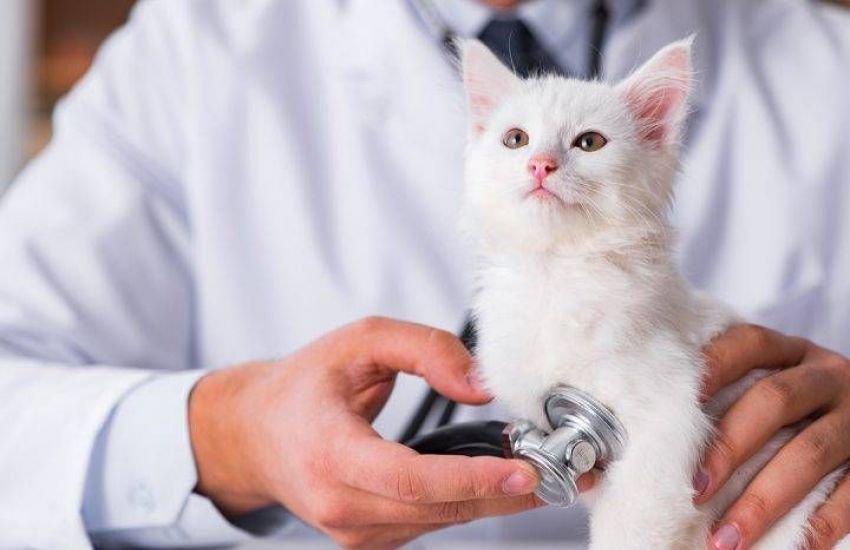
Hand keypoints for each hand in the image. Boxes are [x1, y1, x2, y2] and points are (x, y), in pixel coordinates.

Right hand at [188, 316, 541, 548]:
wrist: (258, 434)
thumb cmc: (306, 386)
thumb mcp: (360, 341)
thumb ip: (424, 349)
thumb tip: (481, 385)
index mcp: (329, 452)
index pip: (408, 479)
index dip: (471, 480)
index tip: (524, 471)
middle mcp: (339, 504)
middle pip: (439, 508)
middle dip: (509, 492)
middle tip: (568, 471)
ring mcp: (353, 531)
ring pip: (442, 521)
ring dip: (496, 498)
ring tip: (547, 471)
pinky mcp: (367, 538)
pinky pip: (430, 523)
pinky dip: (467, 501)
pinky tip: (498, 480)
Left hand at [694, 324, 849, 549]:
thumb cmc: (793, 413)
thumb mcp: (769, 388)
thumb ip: (723, 401)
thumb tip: (646, 441)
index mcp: (792, 354)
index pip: (749, 344)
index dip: (714, 365)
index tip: (679, 402)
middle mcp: (827, 378)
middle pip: (775, 400)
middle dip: (729, 446)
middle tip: (695, 489)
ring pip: (809, 453)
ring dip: (763, 501)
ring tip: (725, 539)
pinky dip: (819, 526)